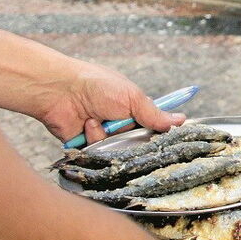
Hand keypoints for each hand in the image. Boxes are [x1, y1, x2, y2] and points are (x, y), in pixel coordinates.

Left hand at [35, 60, 185, 143]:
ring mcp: (105, 135)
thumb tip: (181, 120)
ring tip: (97, 119)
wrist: (59, 91)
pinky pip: (98, 153)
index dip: (160, 132)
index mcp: (134, 109)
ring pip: (118, 150)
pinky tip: (86, 125)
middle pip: (138, 143)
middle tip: (125, 127)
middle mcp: (121, 124)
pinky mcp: (87, 146)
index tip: (166, 137)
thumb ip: (155, 114)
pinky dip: (92, 138)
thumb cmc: (97, 85)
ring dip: (108, 135)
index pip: (155, 126)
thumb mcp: (132, 97)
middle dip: (132, 137)